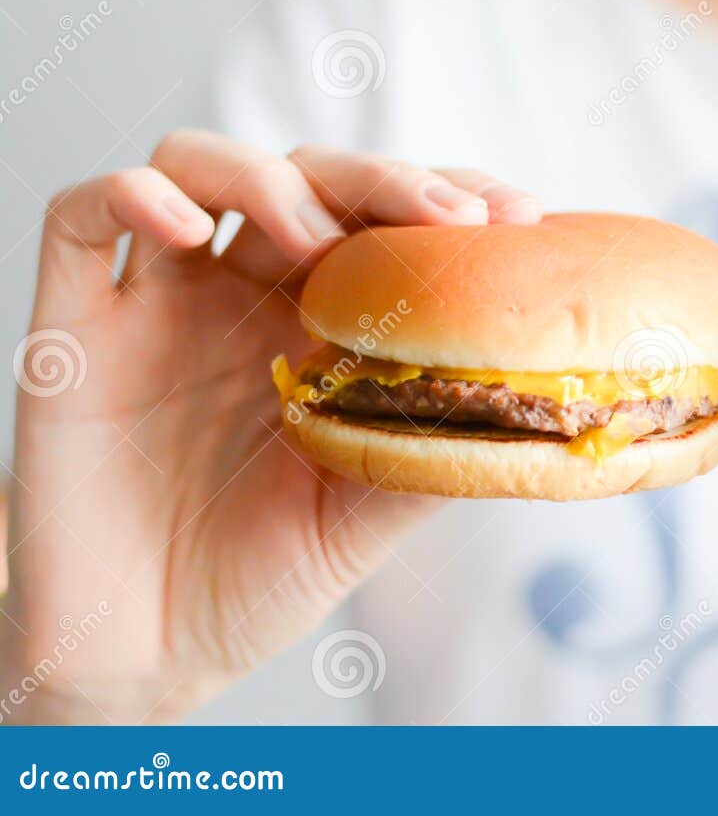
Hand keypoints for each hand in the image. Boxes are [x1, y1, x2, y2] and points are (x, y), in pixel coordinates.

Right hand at [1, 130, 540, 722]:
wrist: (150, 653)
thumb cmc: (266, 574)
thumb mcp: (371, 509)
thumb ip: (436, 442)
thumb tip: (540, 402)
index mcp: (329, 318)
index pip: (390, 217)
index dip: (453, 196)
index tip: (518, 216)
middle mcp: (248, 290)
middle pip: (310, 174)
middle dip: (383, 179)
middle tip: (445, 217)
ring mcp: (162, 298)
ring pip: (199, 165)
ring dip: (266, 178)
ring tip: (313, 236)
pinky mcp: (77, 324)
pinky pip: (83, 217)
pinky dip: (130, 194)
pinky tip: (182, 227)